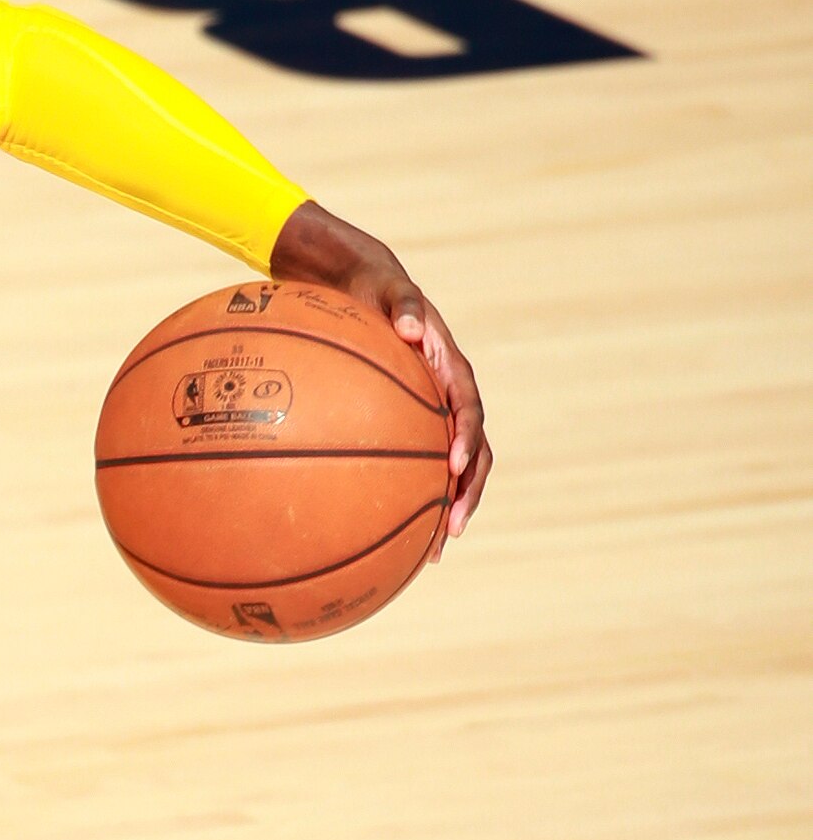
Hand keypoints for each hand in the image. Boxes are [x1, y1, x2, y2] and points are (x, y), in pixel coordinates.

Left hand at [272, 205, 491, 558]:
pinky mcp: (414, 425)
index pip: (469, 411)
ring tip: (433, 551)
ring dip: (449, 506)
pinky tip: (392, 533)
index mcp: (451, 369)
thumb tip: (410, 326)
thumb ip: (403, 307)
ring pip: (454, 468)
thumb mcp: (388, 290)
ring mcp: (435, 415)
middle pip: (473, 452)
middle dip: (467, 491)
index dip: (467, 440)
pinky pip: (420, 466)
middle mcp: (451, 397)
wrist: (366, 288)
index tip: (453, 467)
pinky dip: (414, 498)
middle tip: (452, 528)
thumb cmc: (376, 290)